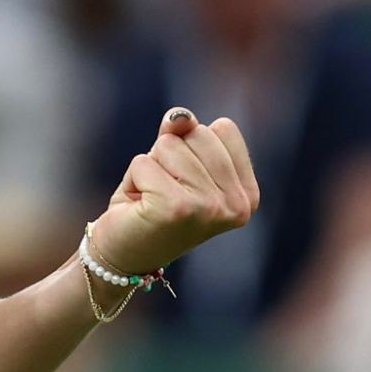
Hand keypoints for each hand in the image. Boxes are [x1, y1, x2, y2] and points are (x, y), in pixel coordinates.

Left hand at [91, 108, 259, 275]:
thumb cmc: (150, 204)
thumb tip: (179, 116)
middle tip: (163, 192)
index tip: (184, 182)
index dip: (191, 145)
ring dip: (149, 168)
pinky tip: (139, 206)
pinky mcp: (177, 208)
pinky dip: (133, 179)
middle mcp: (237, 204)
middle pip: (197, 133)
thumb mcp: (172, 161)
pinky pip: (143, 162)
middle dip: (168, 155)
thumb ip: (183, 132)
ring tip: (151, 199)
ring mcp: (211, 207)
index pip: (222, 128)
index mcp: (247, 194)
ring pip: (168, 145)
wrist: (122, 255)